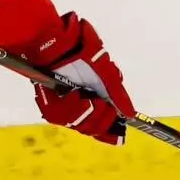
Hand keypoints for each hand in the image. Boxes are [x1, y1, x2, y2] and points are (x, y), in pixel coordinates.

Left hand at [25, 13, 134, 145]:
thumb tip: (130, 114)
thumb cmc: (83, 52)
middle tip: (99, 103)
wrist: (58, 42)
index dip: (109, 133)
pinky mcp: (48, 104)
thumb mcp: (107, 73)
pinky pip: (59, 116)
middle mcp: (80, 104)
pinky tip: (72, 95)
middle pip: (92, 128)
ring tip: (83, 95)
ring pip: (77, 124)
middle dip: (99, 118)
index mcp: (95, 98)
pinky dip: (68, 107)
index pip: (102, 124)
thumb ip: (118, 95)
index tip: (118, 137)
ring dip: (83, 111)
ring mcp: (63, 105)